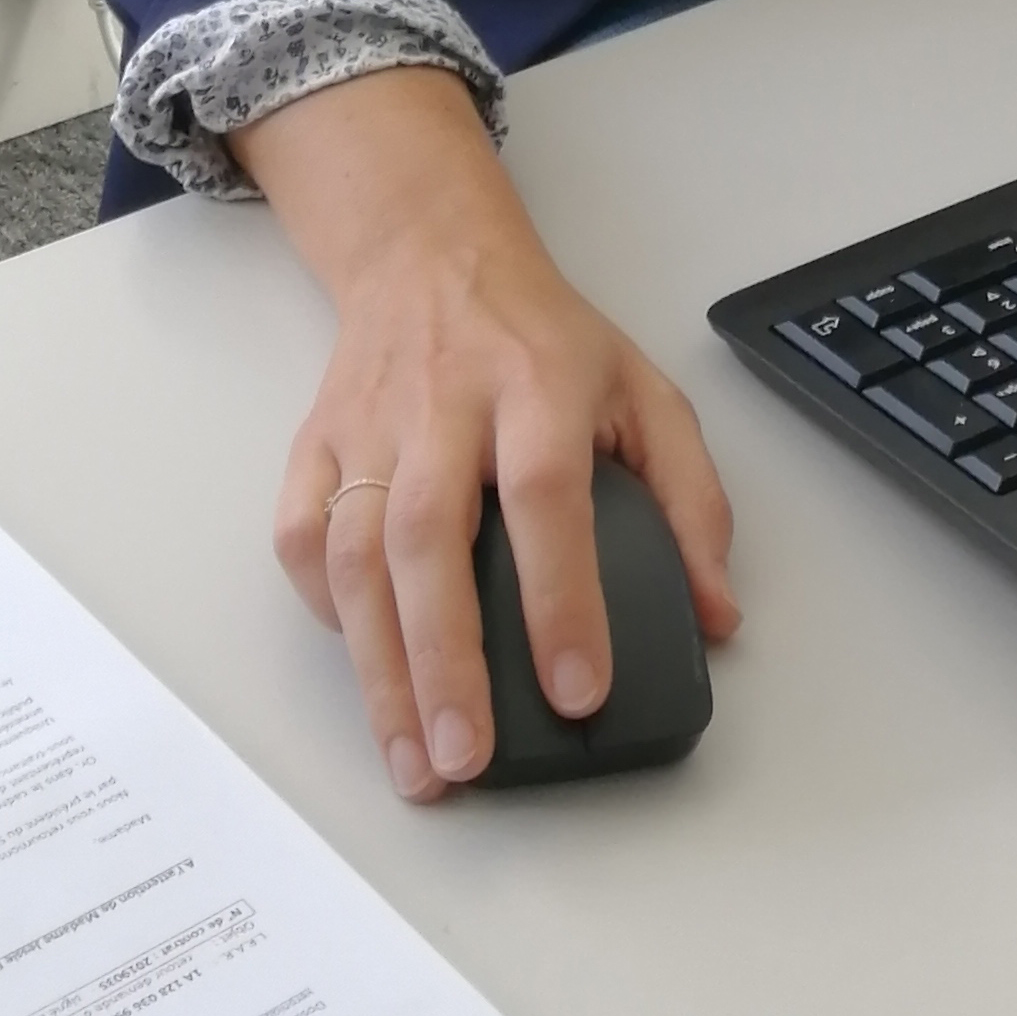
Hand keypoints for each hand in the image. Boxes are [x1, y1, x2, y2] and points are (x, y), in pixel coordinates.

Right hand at [233, 65, 737, 799]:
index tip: (580, 691)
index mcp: (538, 384)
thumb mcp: (644, 391)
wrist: (430, 255)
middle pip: (430, 535)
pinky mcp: (315, 445)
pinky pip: (302, 538)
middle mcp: (444, 403)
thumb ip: (691, 500)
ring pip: (357, 553)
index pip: (546, 494)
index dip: (562, 596)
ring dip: (381, 668)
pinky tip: (366, 668)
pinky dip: (326, 611)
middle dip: (445, 659)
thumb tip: (714, 614)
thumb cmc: (541, 339)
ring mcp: (369, 425)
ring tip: (415, 761)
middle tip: (467, 758)